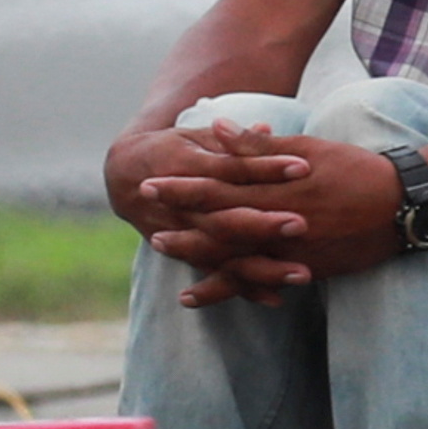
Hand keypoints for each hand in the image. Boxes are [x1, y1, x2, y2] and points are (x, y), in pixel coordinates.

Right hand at [107, 119, 306, 302]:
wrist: (125, 176)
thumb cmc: (174, 149)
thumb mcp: (197, 137)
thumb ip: (232, 140)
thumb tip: (266, 129)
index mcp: (188, 167)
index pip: (232, 168)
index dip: (265, 167)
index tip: (303, 167)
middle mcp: (183, 206)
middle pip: (225, 218)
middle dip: (263, 224)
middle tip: (301, 225)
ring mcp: (181, 234)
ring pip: (223, 254)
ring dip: (261, 267)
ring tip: (301, 274)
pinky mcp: (183, 254)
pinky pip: (215, 275)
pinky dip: (242, 289)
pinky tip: (276, 299)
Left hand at [129, 130, 406, 303]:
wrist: (404, 206)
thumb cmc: (358, 170)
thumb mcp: (309, 149)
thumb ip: (259, 147)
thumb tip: (217, 129)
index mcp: (279, 188)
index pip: (220, 187)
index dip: (183, 187)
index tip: (152, 182)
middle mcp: (279, 222)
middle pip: (218, 223)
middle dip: (179, 219)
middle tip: (144, 216)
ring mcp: (289, 249)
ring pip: (231, 256)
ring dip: (193, 255)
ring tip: (160, 249)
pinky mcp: (302, 268)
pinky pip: (255, 281)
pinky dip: (224, 288)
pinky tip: (196, 296)